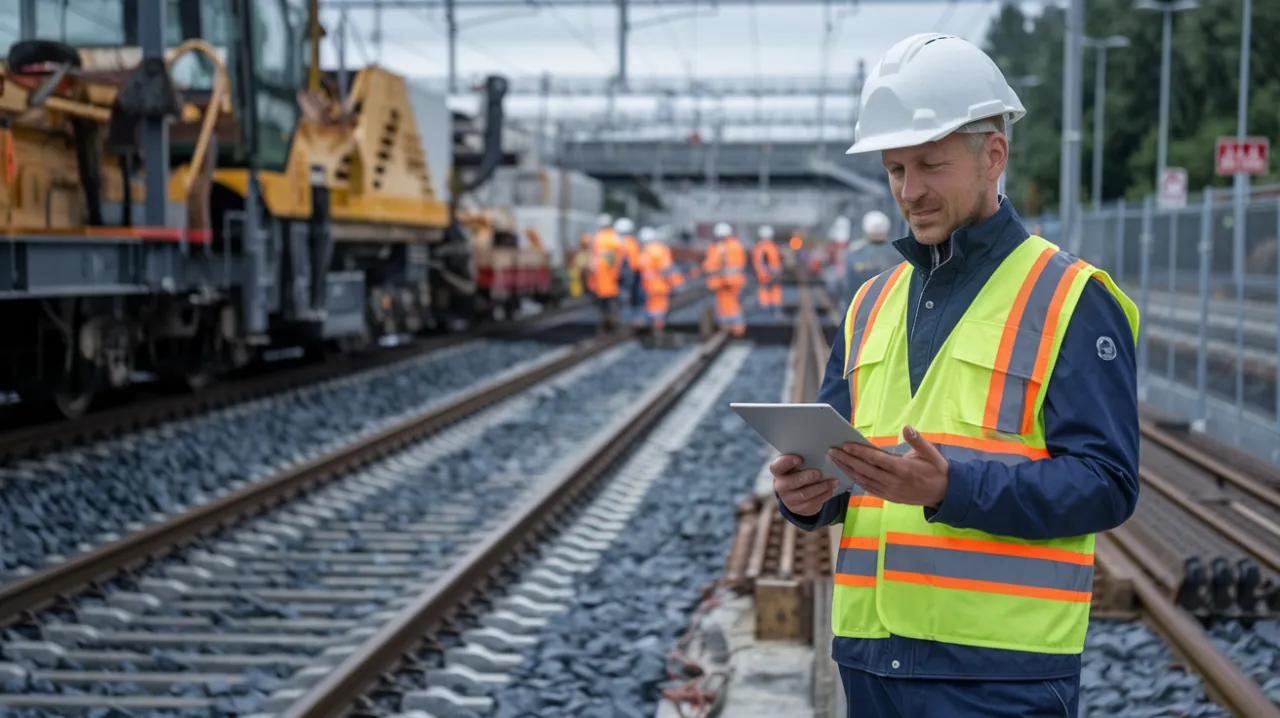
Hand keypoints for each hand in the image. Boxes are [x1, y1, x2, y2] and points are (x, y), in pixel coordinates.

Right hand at [771, 454, 840, 515]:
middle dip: (808, 477)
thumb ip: (804, 460)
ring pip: (805, 494)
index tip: (800, 459)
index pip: (777, 466)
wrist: (796, 493)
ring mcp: (789, 499)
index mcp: (778, 472)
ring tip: (832, 481)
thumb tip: (822, 455)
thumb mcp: (797, 465)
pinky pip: (812, 504)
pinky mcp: (799, 508)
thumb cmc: (798, 473)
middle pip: (792, 482)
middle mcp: (780, 486)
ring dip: (820, 487)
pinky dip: (824, 496)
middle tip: (819, 473)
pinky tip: (831, 489)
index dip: (787, 462)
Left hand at [827, 426, 949, 507]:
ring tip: (834, 460)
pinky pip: (868, 488)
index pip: (876, 459)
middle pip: (864, 470)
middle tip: (831, 451)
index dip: (859, 452)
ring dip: (847, 470)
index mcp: (903, 469)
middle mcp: (893, 482)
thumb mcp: (931, 453)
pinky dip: (855, 480)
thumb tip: (906, 428)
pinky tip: (846, 473)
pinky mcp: (888, 497)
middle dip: (846, 460)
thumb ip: (917, 441)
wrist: (944, 494)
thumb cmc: (936, 470)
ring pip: (863, 480)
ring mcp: (889, 491)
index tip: (845, 445)